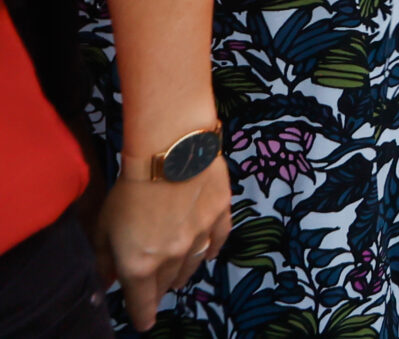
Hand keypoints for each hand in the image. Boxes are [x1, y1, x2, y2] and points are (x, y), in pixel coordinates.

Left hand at [97, 164, 231, 331]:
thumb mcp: (105, 225)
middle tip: (152, 284)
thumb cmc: (130, 187)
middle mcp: (173, 258)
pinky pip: (218, 241)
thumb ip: (105, 259)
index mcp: (140, 265)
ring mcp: (201, 238)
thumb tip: (106, 282)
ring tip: (177, 274)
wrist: (171, 151)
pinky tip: (209, 253)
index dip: (141, 315)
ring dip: (182, 273)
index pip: (141, 302)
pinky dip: (212, 250)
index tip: (143, 323)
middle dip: (158, 288)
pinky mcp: (220, 216)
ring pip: (192, 266)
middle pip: (167, 284)